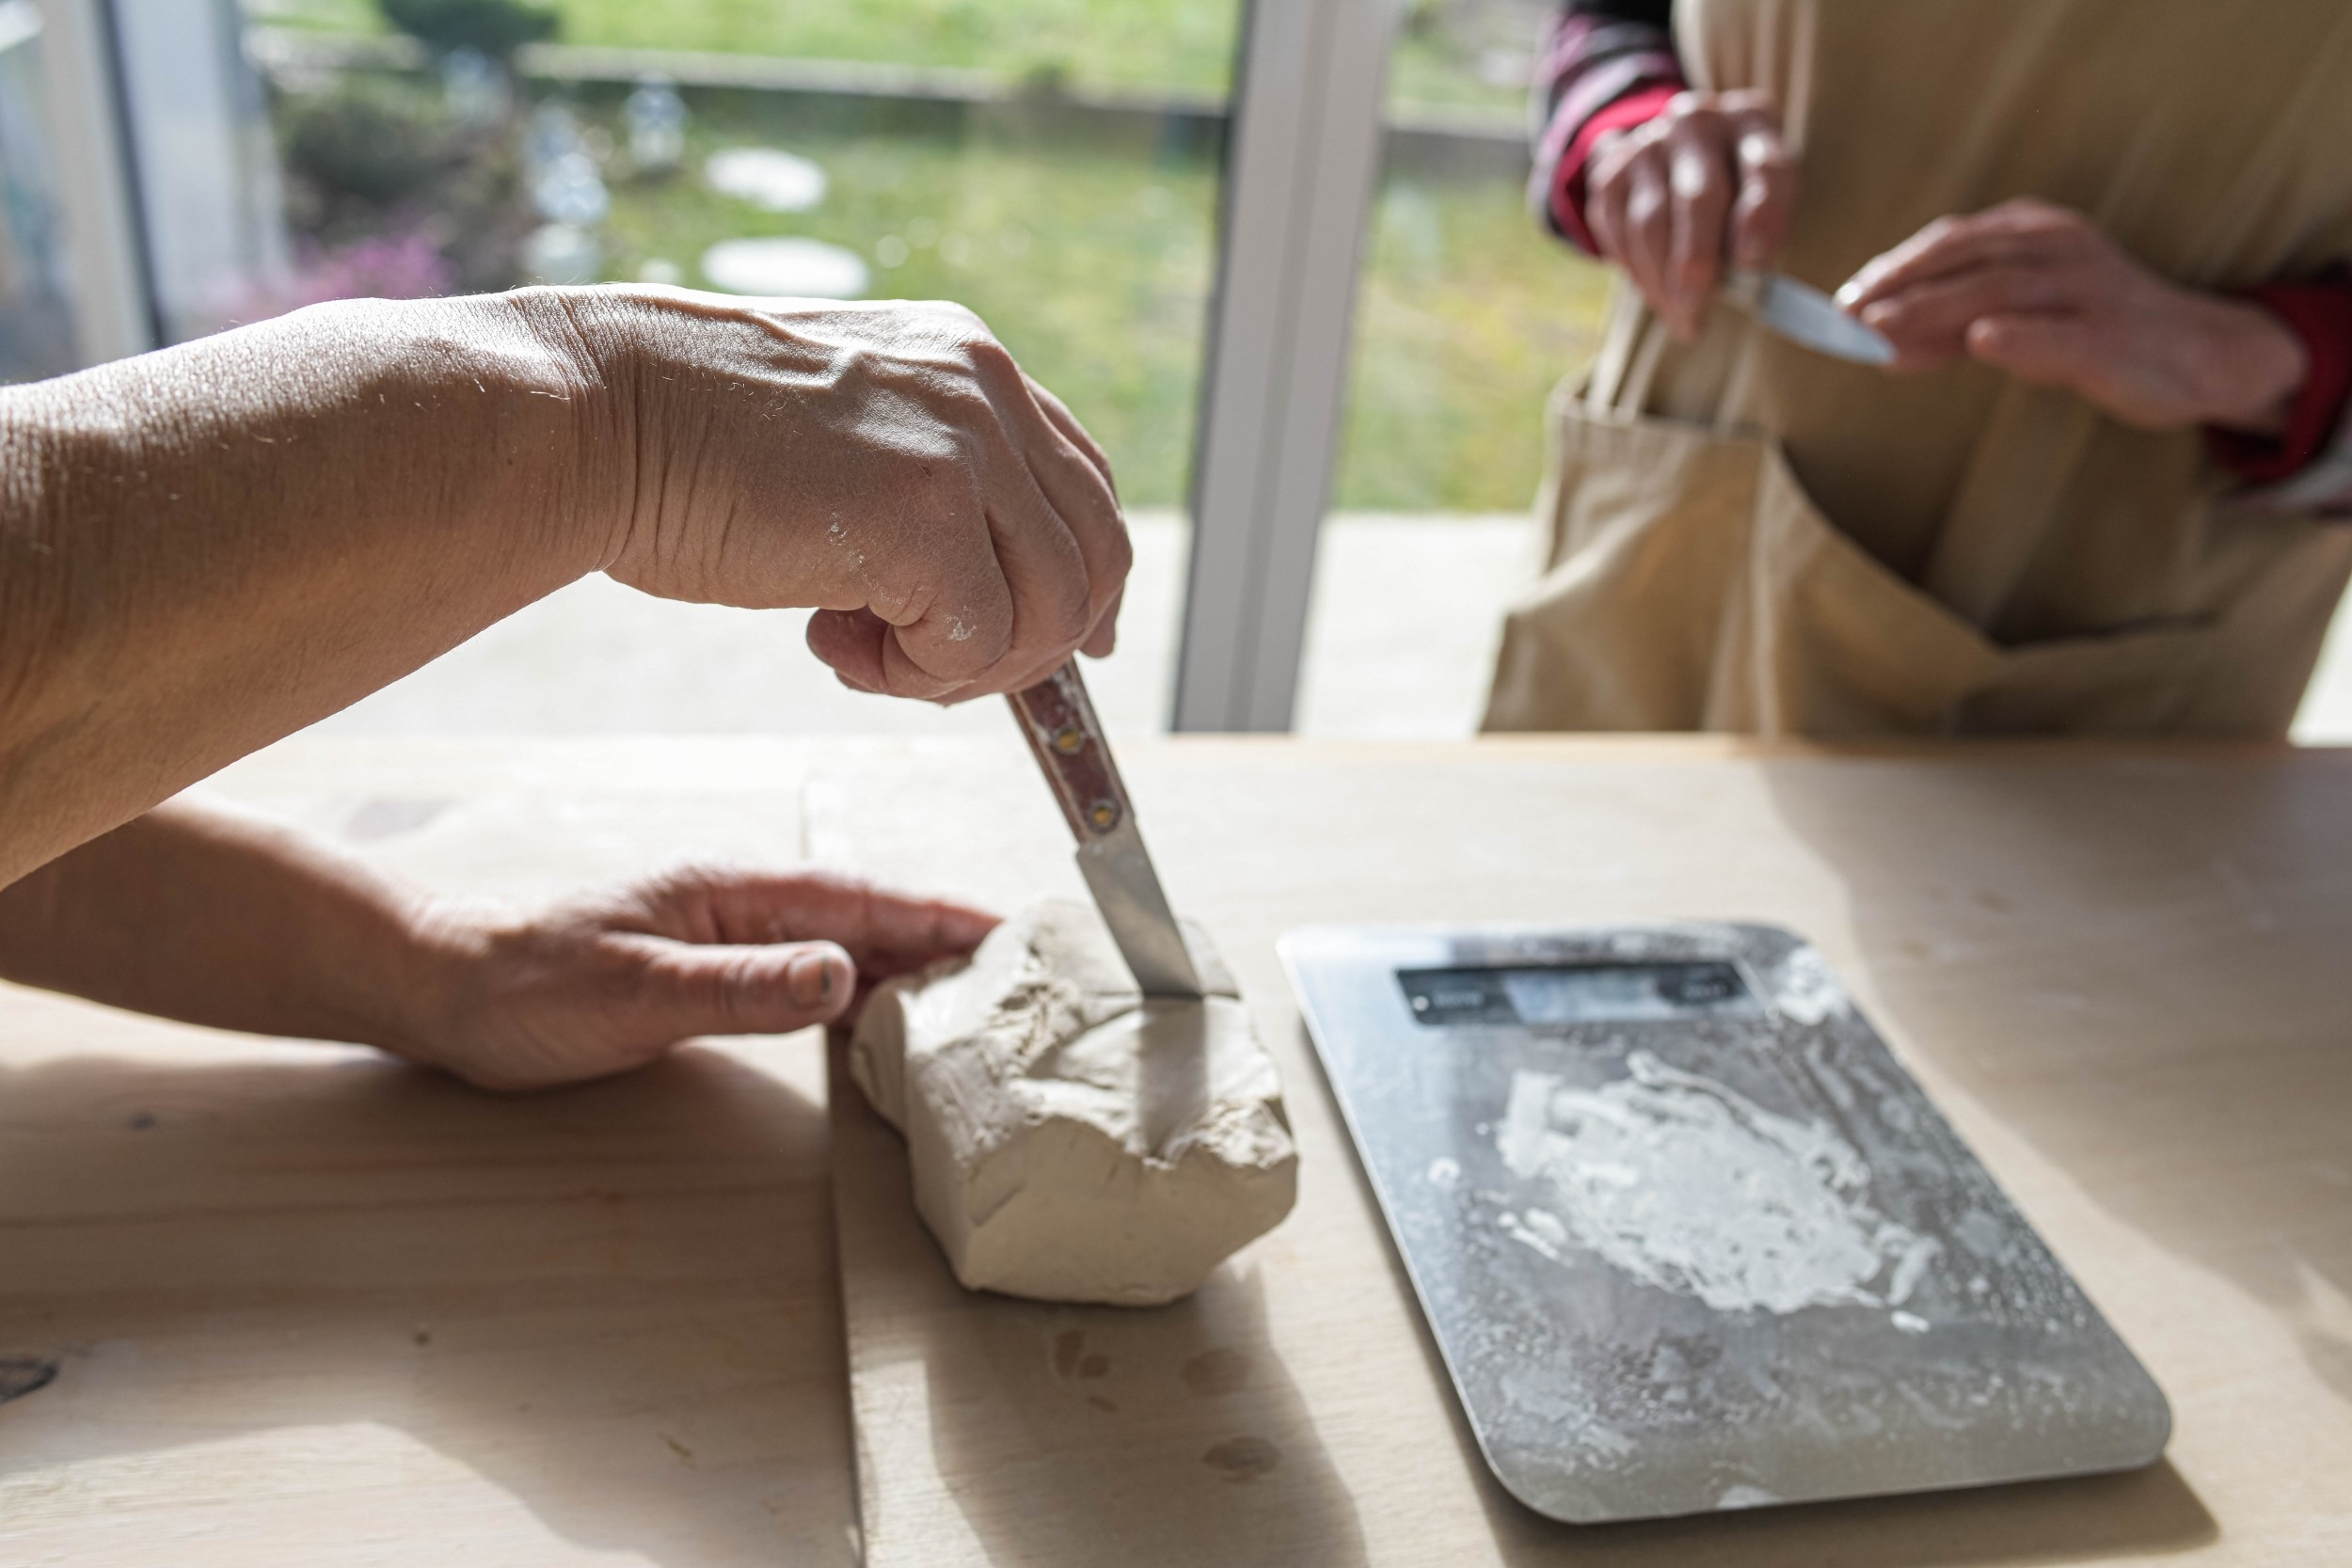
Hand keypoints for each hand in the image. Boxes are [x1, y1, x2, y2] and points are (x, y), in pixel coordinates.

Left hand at [406, 866, 995, 1091]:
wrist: (453, 996)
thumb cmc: (532, 988)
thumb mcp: (642, 993)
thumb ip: (746, 987)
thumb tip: (842, 973)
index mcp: (735, 891)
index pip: (861, 900)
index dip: (938, 915)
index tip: (1006, 929)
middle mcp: (743, 907)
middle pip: (867, 920)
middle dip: (945, 940)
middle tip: (1019, 972)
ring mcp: (730, 939)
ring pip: (844, 950)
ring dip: (908, 971)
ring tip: (974, 999)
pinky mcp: (714, 975)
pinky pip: (809, 981)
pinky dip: (859, 999)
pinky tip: (884, 1025)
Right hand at [539, 288, 1130, 701]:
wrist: (594, 418)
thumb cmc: (684, 441)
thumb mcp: (840, 436)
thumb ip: (923, 485)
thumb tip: (987, 592)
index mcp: (967, 361)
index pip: (1083, 481)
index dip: (1082, 576)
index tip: (1056, 640)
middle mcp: (983, 389)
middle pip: (1096, 552)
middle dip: (1031, 640)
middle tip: (929, 666)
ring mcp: (962, 447)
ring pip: (1051, 610)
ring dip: (964, 664)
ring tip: (865, 652)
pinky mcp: (928, 514)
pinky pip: (981, 641)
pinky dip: (919, 674)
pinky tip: (836, 642)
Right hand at [1586, 89, 1795, 339]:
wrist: (1674, 157)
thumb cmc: (1740, 191)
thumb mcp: (1769, 196)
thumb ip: (1765, 232)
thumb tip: (1748, 284)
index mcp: (1753, 122)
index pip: (1765, 167)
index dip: (1761, 216)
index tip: (1752, 262)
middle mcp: (1698, 122)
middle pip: (1698, 199)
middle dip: (1697, 266)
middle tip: (1698, 314)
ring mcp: (1648, 144)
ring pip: (1651, 223)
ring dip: (1664, 282)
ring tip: (1681, 317)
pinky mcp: (1611, 174)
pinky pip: (1619, 234)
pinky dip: (1639, 274)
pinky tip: (1659, 295)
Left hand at [1835, 199, 2307, 432]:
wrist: (2199, 354)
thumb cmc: (2095, 332)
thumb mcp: (2020, 322)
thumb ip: (1954, 330)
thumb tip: (1878, 346)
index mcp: (2036, 231)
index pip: (1953, 241)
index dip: (1894, 267)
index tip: (1843, 300)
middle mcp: (2060, 248)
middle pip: (1967, 258)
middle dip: (1900, 286)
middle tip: (1846, 317)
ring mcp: (2089, 288)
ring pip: (1999, 289)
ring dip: (1933, 309)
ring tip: (1879, 332)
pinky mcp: (2112, 335)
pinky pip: (2060, 332)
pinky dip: (2018, 336)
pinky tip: (1979, 341)